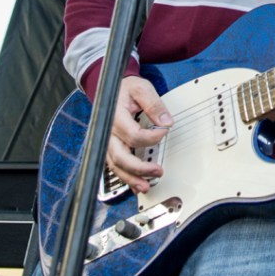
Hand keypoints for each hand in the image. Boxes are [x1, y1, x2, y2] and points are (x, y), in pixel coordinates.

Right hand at [106, 75, 171, 193]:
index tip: (165, 131)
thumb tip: (167, 122)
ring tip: (146, 186)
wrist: (111, 89)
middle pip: (120, 156)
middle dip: (139, 168)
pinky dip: (126, 177)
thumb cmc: (126, 89)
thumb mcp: (142, 89)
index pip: (133, 135)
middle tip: (157, 171)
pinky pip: (115, 165)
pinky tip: (136, 185)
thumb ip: (154, 104)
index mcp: (115, 116)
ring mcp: (107, 141)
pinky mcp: (111, 147)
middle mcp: (108, 132)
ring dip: (130, 178)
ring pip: (115, 165)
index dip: (152, 137)